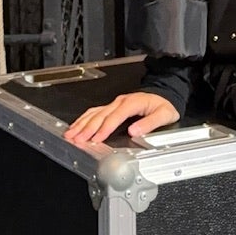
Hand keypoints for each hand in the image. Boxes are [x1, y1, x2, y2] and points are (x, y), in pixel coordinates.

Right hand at [64, 91, 179, 146]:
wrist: (164, 95)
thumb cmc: (164, 106)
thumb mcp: (164, 115)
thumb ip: (149, 123)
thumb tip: (134, 131)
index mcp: (132, 103)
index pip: (115, 116)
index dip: (105, 128)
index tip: (96, 138)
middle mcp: (120, 102)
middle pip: (100, 115)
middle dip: (87, 128)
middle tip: (77, 139)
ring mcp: (114, 103)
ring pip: (94, 113)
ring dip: (82, 123)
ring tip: (71, 134)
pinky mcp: (111, 107)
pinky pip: (95, 112)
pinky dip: (84, 119)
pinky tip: (76, 126)